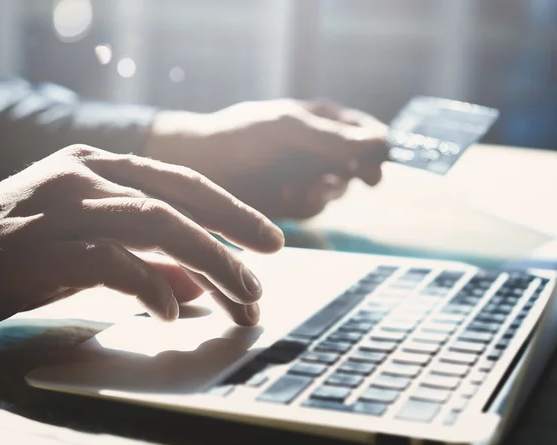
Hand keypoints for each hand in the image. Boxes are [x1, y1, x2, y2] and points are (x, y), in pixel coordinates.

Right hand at [0, 145, 283, 335]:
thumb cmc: (20, 252)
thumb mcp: (91, 244)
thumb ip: (145, 257)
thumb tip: (197, 286)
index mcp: (99, 166)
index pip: (182, 182)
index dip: (231, 209)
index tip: (269, 240)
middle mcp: (84, 175)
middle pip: (178, 199)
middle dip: (232, 233)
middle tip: (266, 272)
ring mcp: (61, 207)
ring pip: (155, 223)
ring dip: (207, 262)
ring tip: (240, 296)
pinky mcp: (41, 247)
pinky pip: (111, 261)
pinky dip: (149, 287)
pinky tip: (170, 313)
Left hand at [147, 99, 387, 218]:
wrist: (199, 165)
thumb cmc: (241, 137)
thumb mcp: (289, 129)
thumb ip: (333, 138)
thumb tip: (382, 142)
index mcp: (321, 119)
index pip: (365, 131)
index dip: (375, 148)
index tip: (375, 166)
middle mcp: (317, 148)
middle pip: (357, 165)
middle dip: (350, 175)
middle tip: (342, 181)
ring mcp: (304, 175)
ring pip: (336, 190)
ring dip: (321, 191)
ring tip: (294, 187)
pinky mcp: (290, 200)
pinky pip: (313, 207)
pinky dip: (302, 204)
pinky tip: (283, 196)